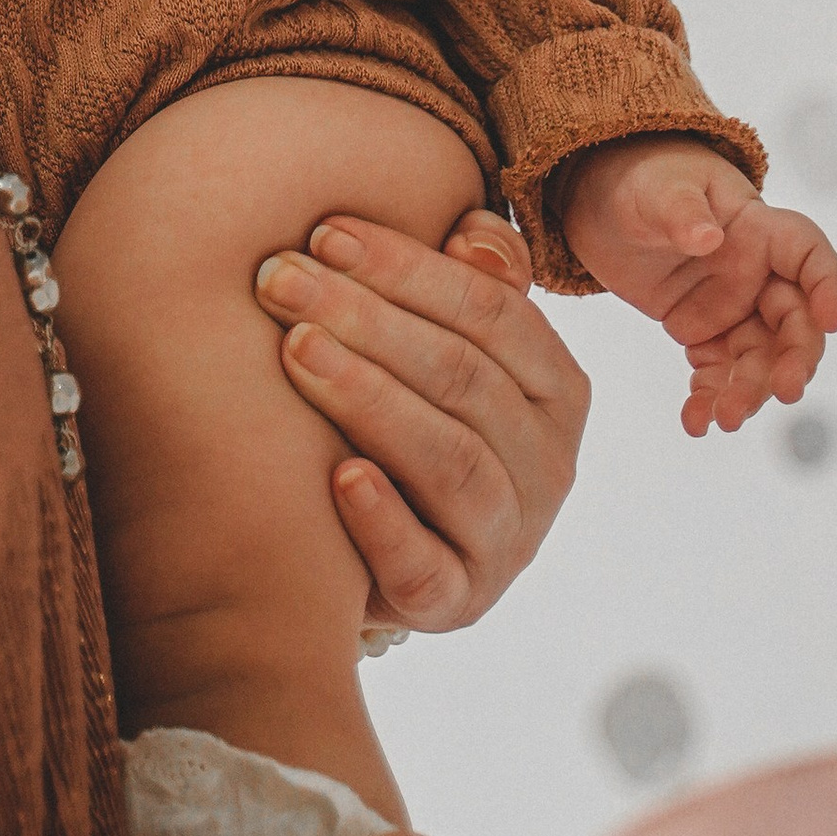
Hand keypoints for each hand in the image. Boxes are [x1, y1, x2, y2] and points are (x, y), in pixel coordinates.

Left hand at [256, 207, 589, 632]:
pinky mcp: (457, 602)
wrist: (383, 549)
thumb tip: (471, 233)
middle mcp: (547, 466)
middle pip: (462, 377)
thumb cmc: (418, 416)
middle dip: (365, 317)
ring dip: (368, 399)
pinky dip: (383, 522)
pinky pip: (425, 565)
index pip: (492, 312)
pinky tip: (339, 476)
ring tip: (296, 352)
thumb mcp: (455, 347)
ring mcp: (507, 540)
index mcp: (555, 389)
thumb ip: (476, 284)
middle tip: (281, 280)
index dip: (407, 266)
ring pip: (450, 460)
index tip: (323, 233)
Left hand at [556, 134, 836, 435]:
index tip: (831, 320)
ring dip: (750, 392)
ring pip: (760, 359)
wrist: (604, 204)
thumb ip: (681, 211)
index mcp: (758, 229)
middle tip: (783, 393)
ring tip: (724, 420)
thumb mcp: (655, 189)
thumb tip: (709, 238)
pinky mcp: (706, 334)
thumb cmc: (641, 181)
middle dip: (794, 359)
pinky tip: (696, 422)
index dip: (828, 286)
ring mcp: (734, 308)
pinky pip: (720, 373)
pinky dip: (711, 399)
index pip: (809, 255)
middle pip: (794, 322)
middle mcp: (757, 274)